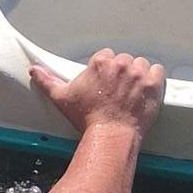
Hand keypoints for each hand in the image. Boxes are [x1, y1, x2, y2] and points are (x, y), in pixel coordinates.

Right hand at [28, 49, 164, 136]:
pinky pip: (158, 71)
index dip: (107, 71)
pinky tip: (145, 91)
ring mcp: (138, 73)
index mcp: (100, 62)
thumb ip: (47, 80)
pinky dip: (154, 79)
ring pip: (141, 65)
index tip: (106, 84)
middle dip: (122, 74)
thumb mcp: (62, 98)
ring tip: (132, 93)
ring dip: (138, 76)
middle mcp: (120, 64)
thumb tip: (34, 70)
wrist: (110, 135)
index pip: (107, 57)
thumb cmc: (87, 118)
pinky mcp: (153, 84)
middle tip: (118, 92)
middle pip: (124, 60)